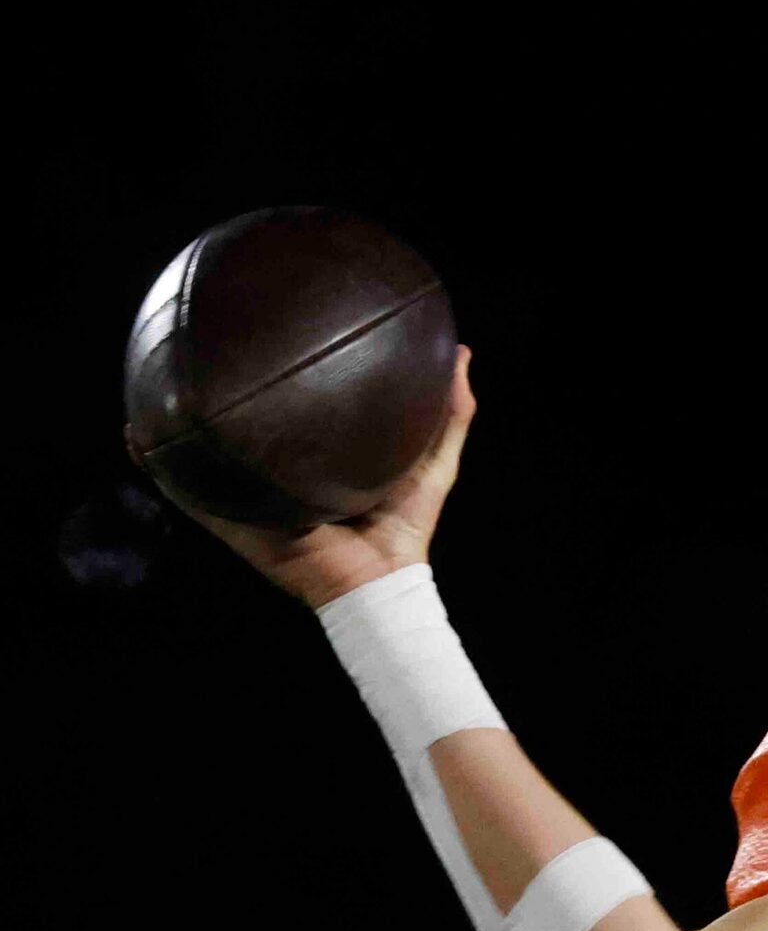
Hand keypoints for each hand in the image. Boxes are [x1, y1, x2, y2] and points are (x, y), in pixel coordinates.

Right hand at [156, 346, 478, 608]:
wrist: (383, 583)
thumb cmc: (407, 528)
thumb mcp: (432, 460)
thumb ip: (449, 413)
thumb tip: (462, 354)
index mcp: (315, 463)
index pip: (285, 421)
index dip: (268, 389)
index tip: (256, 347)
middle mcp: (278, 478)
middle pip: (238, 434)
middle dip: (212, 401)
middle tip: (193, 361)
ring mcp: (252, 498)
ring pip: (202, 458)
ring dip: (174, 429)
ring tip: (149, 395)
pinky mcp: (237, 522)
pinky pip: (189, 492)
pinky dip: (164, 467)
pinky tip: (142, 439)